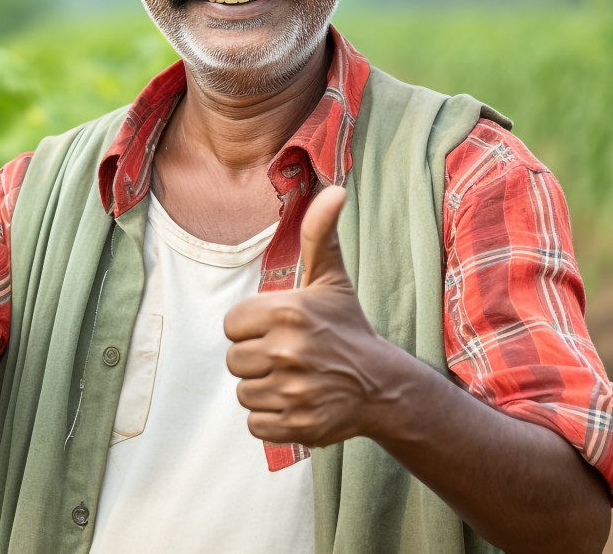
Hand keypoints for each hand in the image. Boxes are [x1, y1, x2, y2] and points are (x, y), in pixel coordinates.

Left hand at [224, 185, 401, 446]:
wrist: (382, 385)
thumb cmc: (346, 327)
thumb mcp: (331, 279)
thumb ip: (319, 233)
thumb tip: (334, 187)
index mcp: (287, 312)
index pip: (231, 325)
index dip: (251, 328)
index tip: (279, 329)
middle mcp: (287, 351)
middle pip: (234, 361)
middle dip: (256, 359)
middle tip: (289, 356)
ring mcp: (293, 391)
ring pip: (244, 393)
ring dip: (265, 388)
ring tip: (295, 378)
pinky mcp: (297, 425)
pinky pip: (256, 423)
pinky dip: (272, 417)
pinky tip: (297, 402)